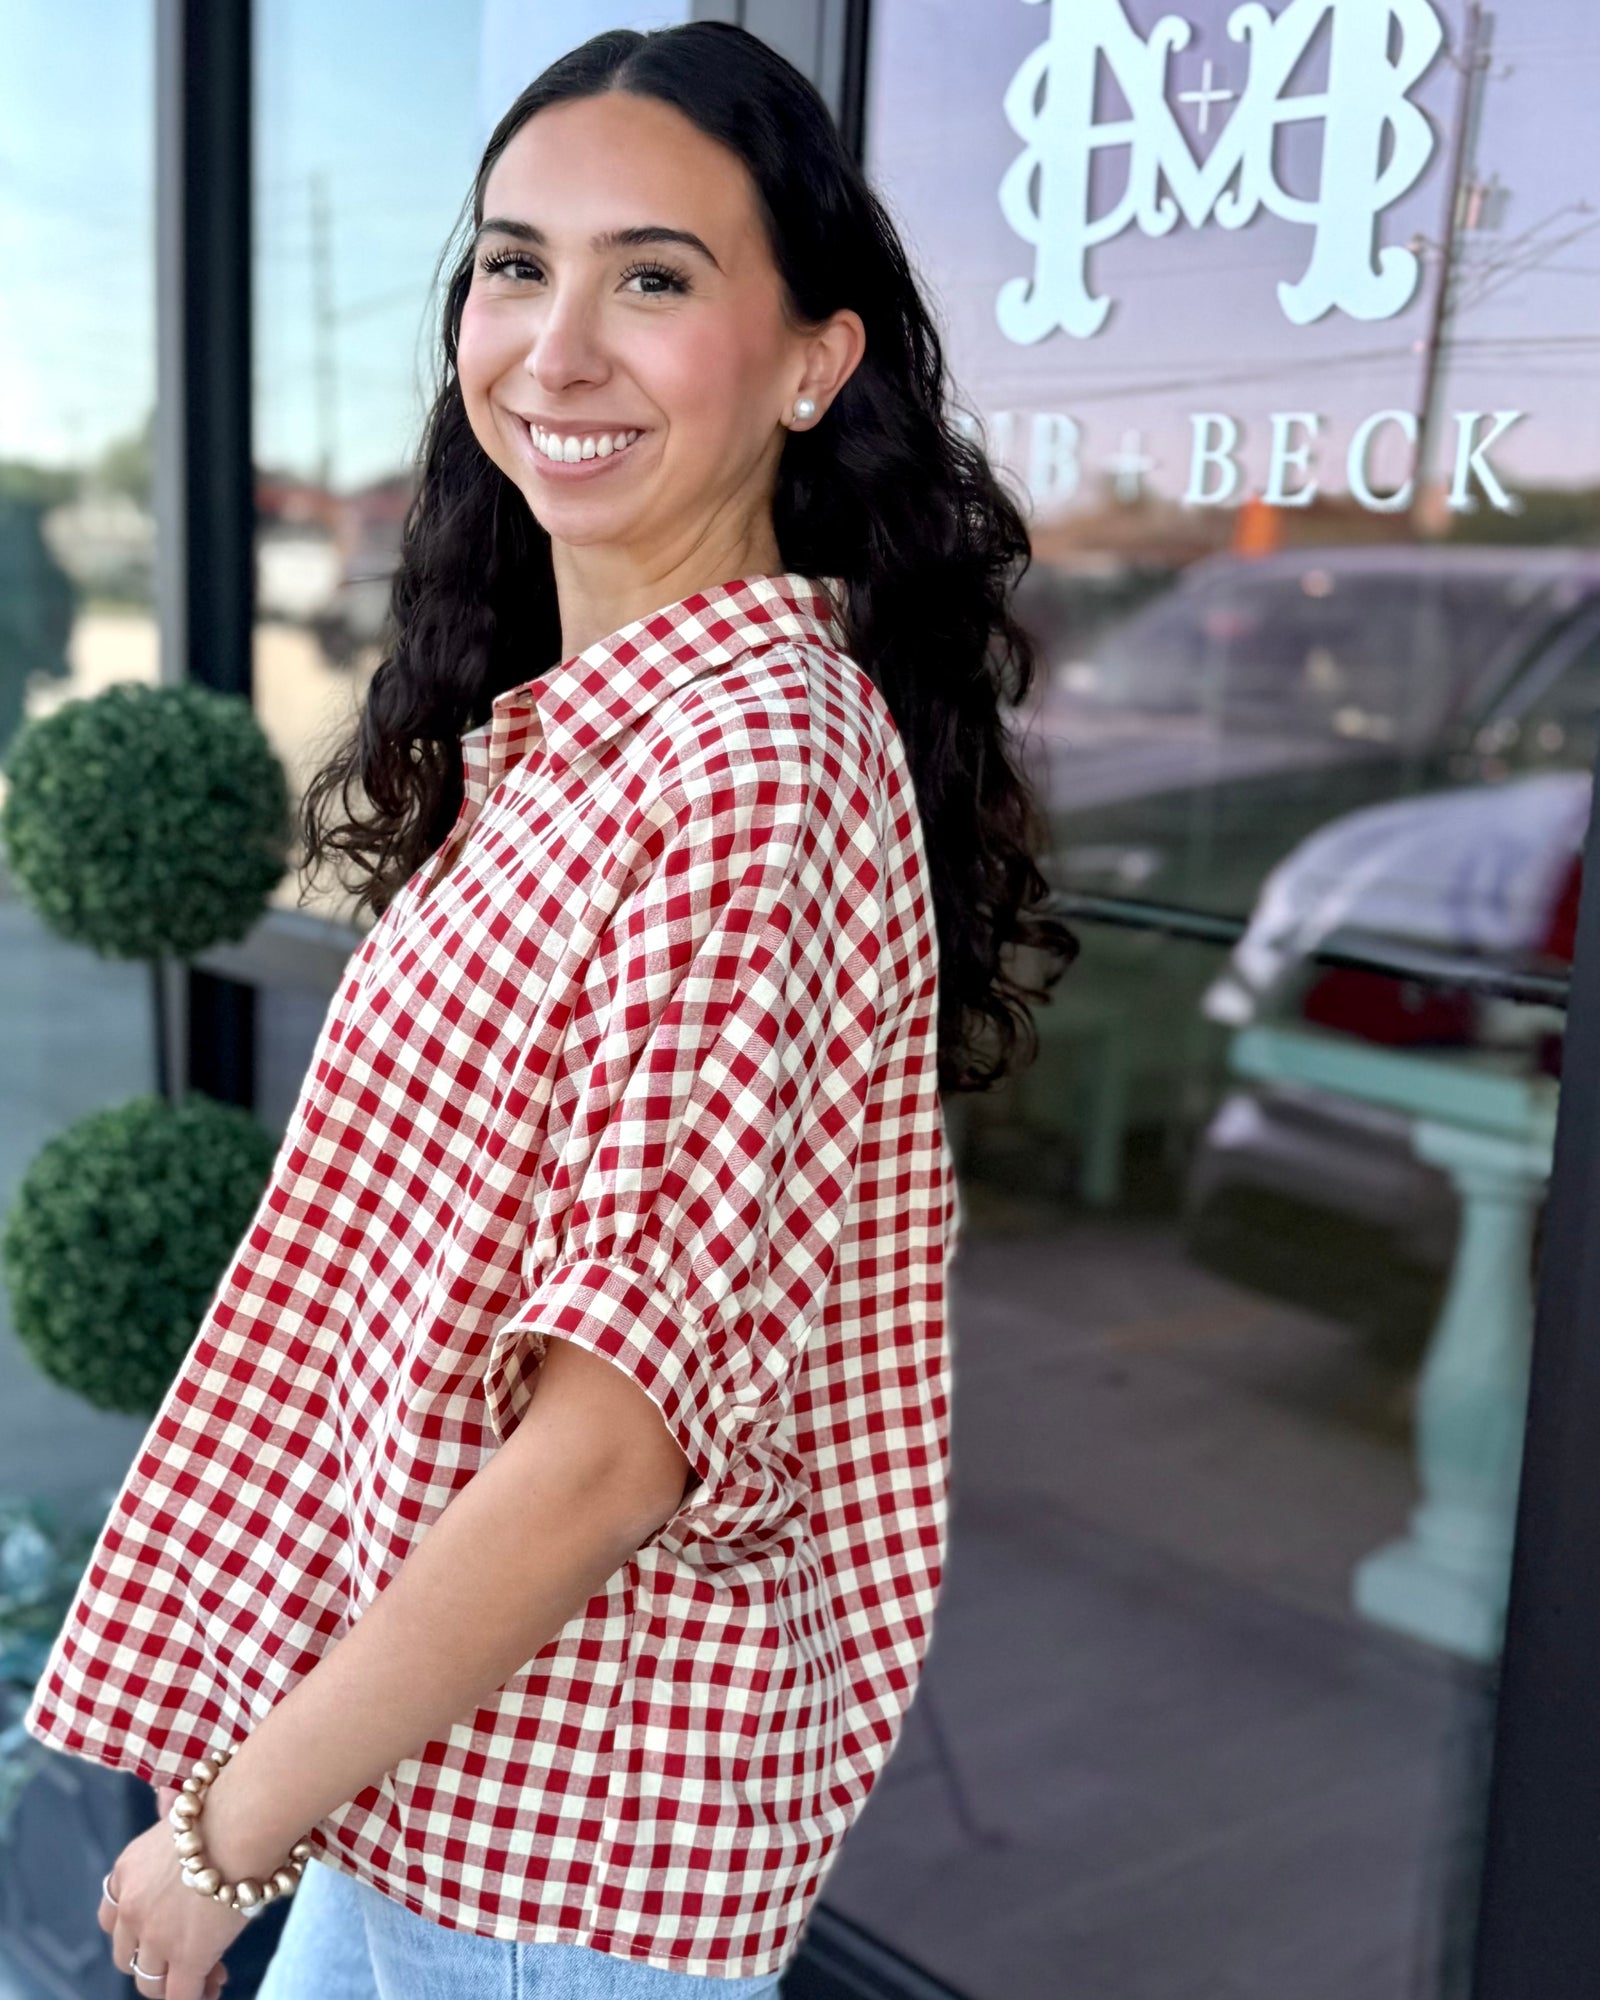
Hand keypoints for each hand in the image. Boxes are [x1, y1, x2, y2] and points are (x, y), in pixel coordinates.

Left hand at [101, 1796, 245, 1999]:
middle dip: (155, 1961)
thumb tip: (173, 1807)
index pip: (111, 1919)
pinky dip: (195, 1996)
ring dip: (177, 1982)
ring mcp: (156, 1936)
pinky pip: (180, 1997)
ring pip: (150, 1982)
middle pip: (127, 1956)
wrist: (242, 1821)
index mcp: (127, 1872)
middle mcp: (131, 1907)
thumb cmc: (226, 1807)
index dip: (136, 1931)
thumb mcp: (180, 1816)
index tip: (164, 1930)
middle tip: (186, 1957)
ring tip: (210, 1975)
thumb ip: (170, 1827)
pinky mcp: (188, 1957)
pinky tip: (213, 1986)